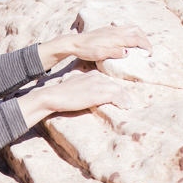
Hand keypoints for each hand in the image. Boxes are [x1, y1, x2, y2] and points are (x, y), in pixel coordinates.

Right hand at [19, 69, 133, 129]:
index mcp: (92, 74)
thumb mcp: (74, 85)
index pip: (109, 82)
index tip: (121, 98)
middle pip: (115, 85)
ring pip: (118, 90)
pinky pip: (115, 96)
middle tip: (128, 104)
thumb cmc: (60, 94)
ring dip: (125, 99)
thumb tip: (85, 93)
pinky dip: (121, 102)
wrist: (53, 96)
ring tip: (128, 106)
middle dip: (123, 95)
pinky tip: (124, 107)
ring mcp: (98, 84)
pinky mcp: (97, 93)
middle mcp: (97, 77)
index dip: (116, 91)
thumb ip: (83, 86)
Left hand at [39, 25, 151, 68]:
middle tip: (147, 49)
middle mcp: (115, 31)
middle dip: (144, 38)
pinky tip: (128, 41)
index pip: (136, 39)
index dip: (145, 45)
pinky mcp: (108, 30)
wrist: (75, 43)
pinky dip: (131, 33)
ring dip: (138, 35)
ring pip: (131, 28)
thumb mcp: (99, 54)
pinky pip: (124, 28)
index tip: (150, 53)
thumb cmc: (86, 50)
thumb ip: (114, 53)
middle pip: (136, 30)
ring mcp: (111, 29)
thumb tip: (128, 53)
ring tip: (140, 44)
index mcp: (115, 38)